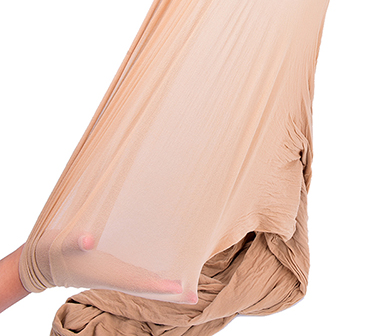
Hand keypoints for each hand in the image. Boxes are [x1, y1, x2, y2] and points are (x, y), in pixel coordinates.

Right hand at [29, 229, 197, 302]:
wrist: (39, 260)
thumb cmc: (52, 252)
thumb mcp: (62, 243)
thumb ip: (75, 241)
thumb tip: (88, 239)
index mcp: (108, 272)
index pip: (140, 281)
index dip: (161, 286)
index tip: (182, 288)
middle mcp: (114, 274)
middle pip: (148, 285)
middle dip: (171, 292)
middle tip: (195, 296)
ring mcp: (113, 271)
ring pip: (144, 280)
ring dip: (164, 282)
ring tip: (186, 283)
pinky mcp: (110, 265)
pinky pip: (136, 272)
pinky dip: (151, 272)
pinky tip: (162, 264)